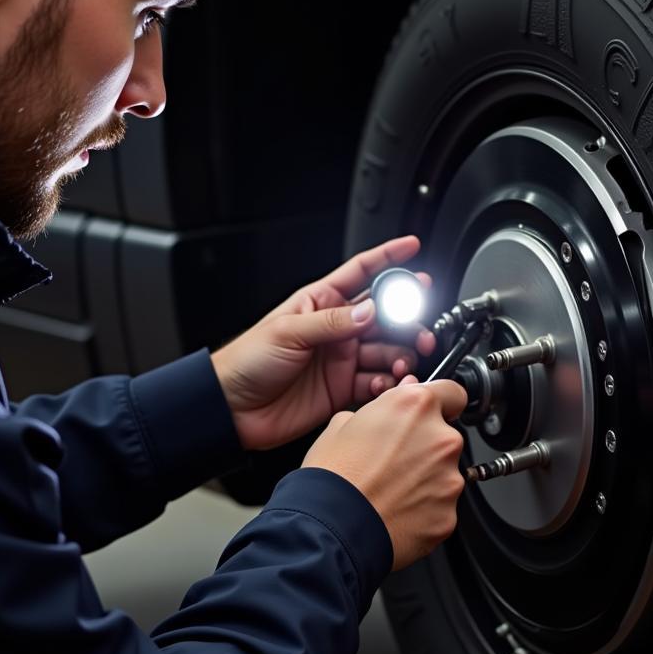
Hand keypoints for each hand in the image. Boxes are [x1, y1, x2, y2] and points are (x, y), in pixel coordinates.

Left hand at [211, 235, 437, 451]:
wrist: (232, 407)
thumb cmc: (247, 360)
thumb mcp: (288, 331)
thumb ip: (332, 322)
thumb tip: (371, 310)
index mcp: (322, 302)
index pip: (361, 271)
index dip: (388, 258)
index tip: (412, 246)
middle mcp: (336, 328)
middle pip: (385, 316)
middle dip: (408, 320)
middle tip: (420, 331)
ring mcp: (341, 358)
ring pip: (387, 350)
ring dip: (401, 355)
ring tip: (403, 364)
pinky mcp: (343, 389)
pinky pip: (376, 382)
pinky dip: (387, 383)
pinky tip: (385, 384)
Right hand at [302, 379, 468, 569]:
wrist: (332, 529)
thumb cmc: (333, 476)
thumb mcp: (343, 423)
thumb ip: (379, 411)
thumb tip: (386, 412)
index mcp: (416, 407)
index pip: (453, 393)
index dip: (441, 403)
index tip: (433, 413)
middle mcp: (440, 439)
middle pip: (446, 436)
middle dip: (426, 445)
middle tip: (395, 460)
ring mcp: (449, 479)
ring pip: (445, 472)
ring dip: (426, 478)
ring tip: (392, 489)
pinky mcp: (449, 515)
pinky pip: (441, 506)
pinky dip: (425, 508)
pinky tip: (397, 510)